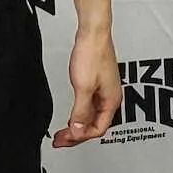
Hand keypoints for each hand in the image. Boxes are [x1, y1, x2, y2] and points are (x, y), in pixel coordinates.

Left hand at [52, 29, 120, 147]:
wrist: (93, 33)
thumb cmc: (92, 54)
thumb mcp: (83, 87)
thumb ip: (80, 111)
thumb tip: (78, 130)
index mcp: (111, 100)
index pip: (98, 129)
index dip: (80, 137)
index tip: (65, 139)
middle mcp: (110, 97)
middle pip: (96, 124)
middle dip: (78, 134)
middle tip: (61, 140)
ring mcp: (105, 89)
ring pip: (93, 116)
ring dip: (78, 125)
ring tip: (64, 131)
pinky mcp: (98, 82)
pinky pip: (91, 105)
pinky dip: (80, 113)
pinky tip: (73, 115)